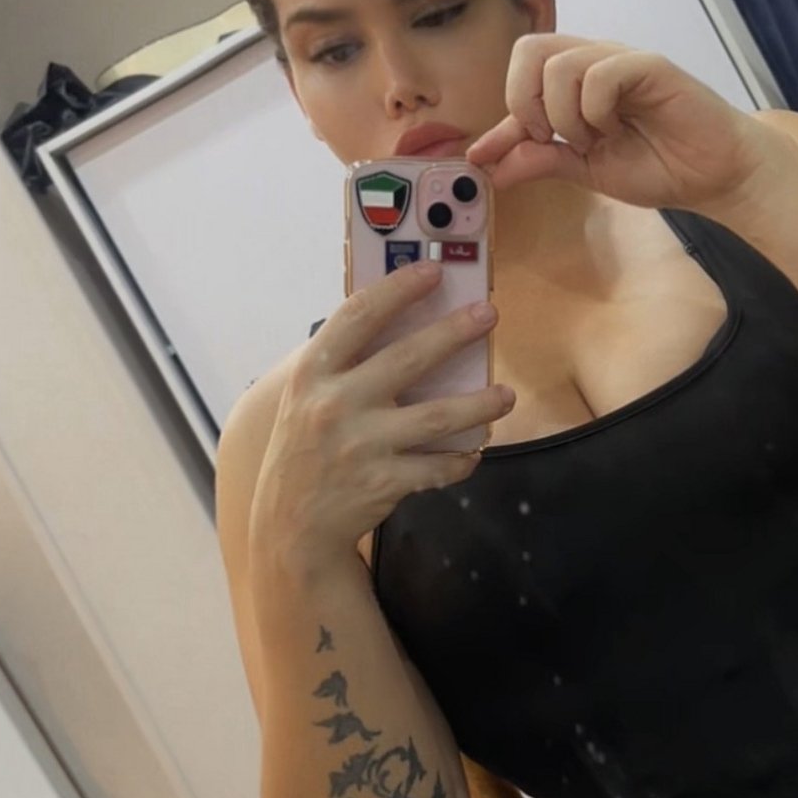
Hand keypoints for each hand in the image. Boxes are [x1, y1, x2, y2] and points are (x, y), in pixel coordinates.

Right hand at [249, 263, 515, 569]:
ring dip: (480, 404)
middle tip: (488, 314)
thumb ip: (341, 363)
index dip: (398, 289)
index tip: (434, 271)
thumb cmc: (305, 448)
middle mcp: (335, 405)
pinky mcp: (385, 483)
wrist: (291, 525)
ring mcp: (362, 446)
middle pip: (408, 358)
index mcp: (313, 373)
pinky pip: (439, 467)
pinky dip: (462, 459)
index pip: (358, 316)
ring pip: (438, 417)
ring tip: (506, 395)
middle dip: (455, 332)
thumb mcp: (305, 397)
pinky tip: (474, 449)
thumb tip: (400, 317)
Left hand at [465, 33, 773, 214]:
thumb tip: (488, 164)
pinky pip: (601, 73)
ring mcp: (622, 60)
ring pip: (560, 63)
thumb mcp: (585, 170)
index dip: (500, 118)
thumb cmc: (658, 166)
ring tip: (590, 140)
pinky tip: (614, 129)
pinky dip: (595, 110)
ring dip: (563, 113)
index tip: (487, 157)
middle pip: (530, 49)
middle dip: (525, 101)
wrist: (714, 177)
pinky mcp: (651, 66)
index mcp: (575, 82)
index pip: (520, 77)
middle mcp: (594, 61)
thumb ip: (541, 160)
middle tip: (548, 138)